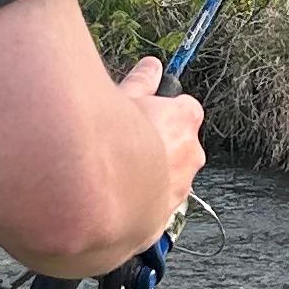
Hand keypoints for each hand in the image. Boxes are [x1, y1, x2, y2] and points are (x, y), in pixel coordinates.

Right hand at [116, 52, 204, 222]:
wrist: (97, 195)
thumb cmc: (110, 139)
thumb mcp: (122, 100)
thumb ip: (141, 83)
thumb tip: (151, 66)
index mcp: (184, 121)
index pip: (185, 109)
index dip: (161, 111)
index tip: (142, 113)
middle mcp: (191, 156)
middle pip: (179, 146)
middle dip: (156, 146)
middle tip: (123, 145)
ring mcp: (180, 190)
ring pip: (168, 179)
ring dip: (148, 177)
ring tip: (113, 175)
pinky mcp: (162, 221)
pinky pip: (154, 209)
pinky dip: (138, 205)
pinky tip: (112, 200)